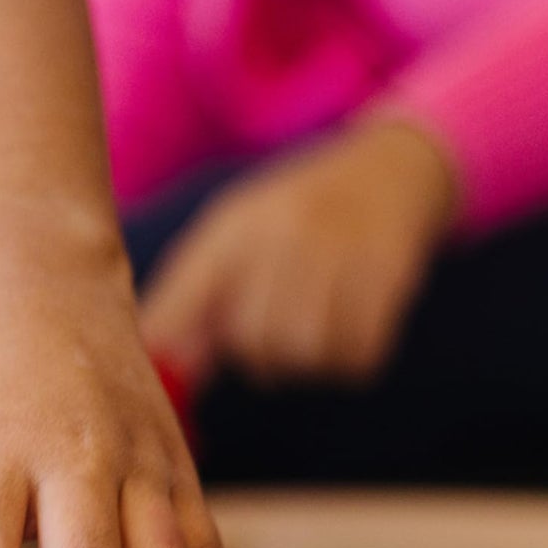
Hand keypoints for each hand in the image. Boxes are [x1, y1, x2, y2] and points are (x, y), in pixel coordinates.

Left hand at [141, 119, 458, 387]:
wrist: (385, 171)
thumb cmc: (292, 216)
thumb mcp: (234, 235)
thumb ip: (189, 300)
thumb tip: (157, 364)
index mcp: (236, 225)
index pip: (184, 300)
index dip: (172, 350)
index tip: (178, 376)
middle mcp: (286, 232)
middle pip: (253, 338)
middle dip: (256, 357)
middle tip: (268, 342)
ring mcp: (341, 251)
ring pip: (306, 352)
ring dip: (304, 363)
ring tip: (307, 338)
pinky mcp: (390, 275)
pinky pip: (358, 356)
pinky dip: (348, 362)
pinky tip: (345, 335)